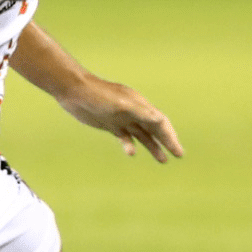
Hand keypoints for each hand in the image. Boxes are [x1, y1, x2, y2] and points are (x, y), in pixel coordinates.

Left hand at [58, 78, 183, 162]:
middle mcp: (134, 112)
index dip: (170, 136)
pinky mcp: (110, 124)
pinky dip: (129, 145)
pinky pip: (125, 136)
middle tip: (177, 155)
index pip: (160, 122)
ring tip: (162, 160)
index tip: (177, 151)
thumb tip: (159, 119)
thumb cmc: (98, 95)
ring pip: (142, 134)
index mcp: (140, 105)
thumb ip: (139, 112)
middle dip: (166, 142)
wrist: (74, 91)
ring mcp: (122, 118)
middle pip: (155, 129)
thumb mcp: (120, 104)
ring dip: (153, 146)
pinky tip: (131, 152)